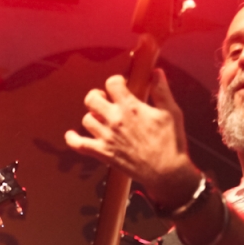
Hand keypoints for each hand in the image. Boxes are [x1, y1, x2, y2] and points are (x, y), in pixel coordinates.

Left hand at [65, 70, 197, 206]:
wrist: (166, 172)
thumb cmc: (170, 142)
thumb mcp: (171, 112)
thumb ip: (161, 90)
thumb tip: (156, 72)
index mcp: (130, 107)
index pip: (112, 83)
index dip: (116, 81)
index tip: (121, 85)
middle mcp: (114, 120)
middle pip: (91, 98)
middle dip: (97, 95)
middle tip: (105, 99)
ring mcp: (106, 137)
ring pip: (86, 119)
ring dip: (92, 116)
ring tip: (101, 118)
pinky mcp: (102, 153)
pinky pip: (78, 144)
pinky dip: (72, 139)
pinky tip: (72, 135)